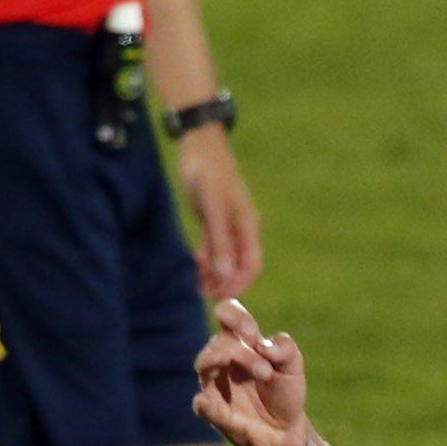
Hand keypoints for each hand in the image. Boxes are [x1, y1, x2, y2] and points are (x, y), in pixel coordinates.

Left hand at [177, 126, 262, 299]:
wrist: (198, 147)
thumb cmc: (209, 174)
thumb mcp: (213, 208)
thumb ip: (219, 242)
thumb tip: (225, 274)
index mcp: (248, 226)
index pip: (252, 265)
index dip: (239, 284)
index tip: (222, 298)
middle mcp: (241, 228)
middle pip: (239, 265)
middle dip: (225, 283)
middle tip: (205, 297)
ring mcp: (226, 224)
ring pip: (224, 258)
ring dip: (213, 274)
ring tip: (196, 286)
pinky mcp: (212, 218)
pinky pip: (212, 246)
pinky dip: (205, 259)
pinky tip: (194, 267)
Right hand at [193, 297, 306, 445]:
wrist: (286, 431)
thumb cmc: (285, 393)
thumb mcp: (294, 368)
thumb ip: (286, 350)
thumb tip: (264, 346)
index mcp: (241, 343)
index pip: (226, 313)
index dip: (236, 317)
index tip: (253, 334)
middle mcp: (223, 359)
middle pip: (219, 342)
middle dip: (244, 354)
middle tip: (266, 371)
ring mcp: (214, 384)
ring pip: (204, 364)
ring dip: (225, 363)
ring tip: (261, 373)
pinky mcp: (214, 412)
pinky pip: (202, 404)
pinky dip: (208, 403)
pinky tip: (213, 403)